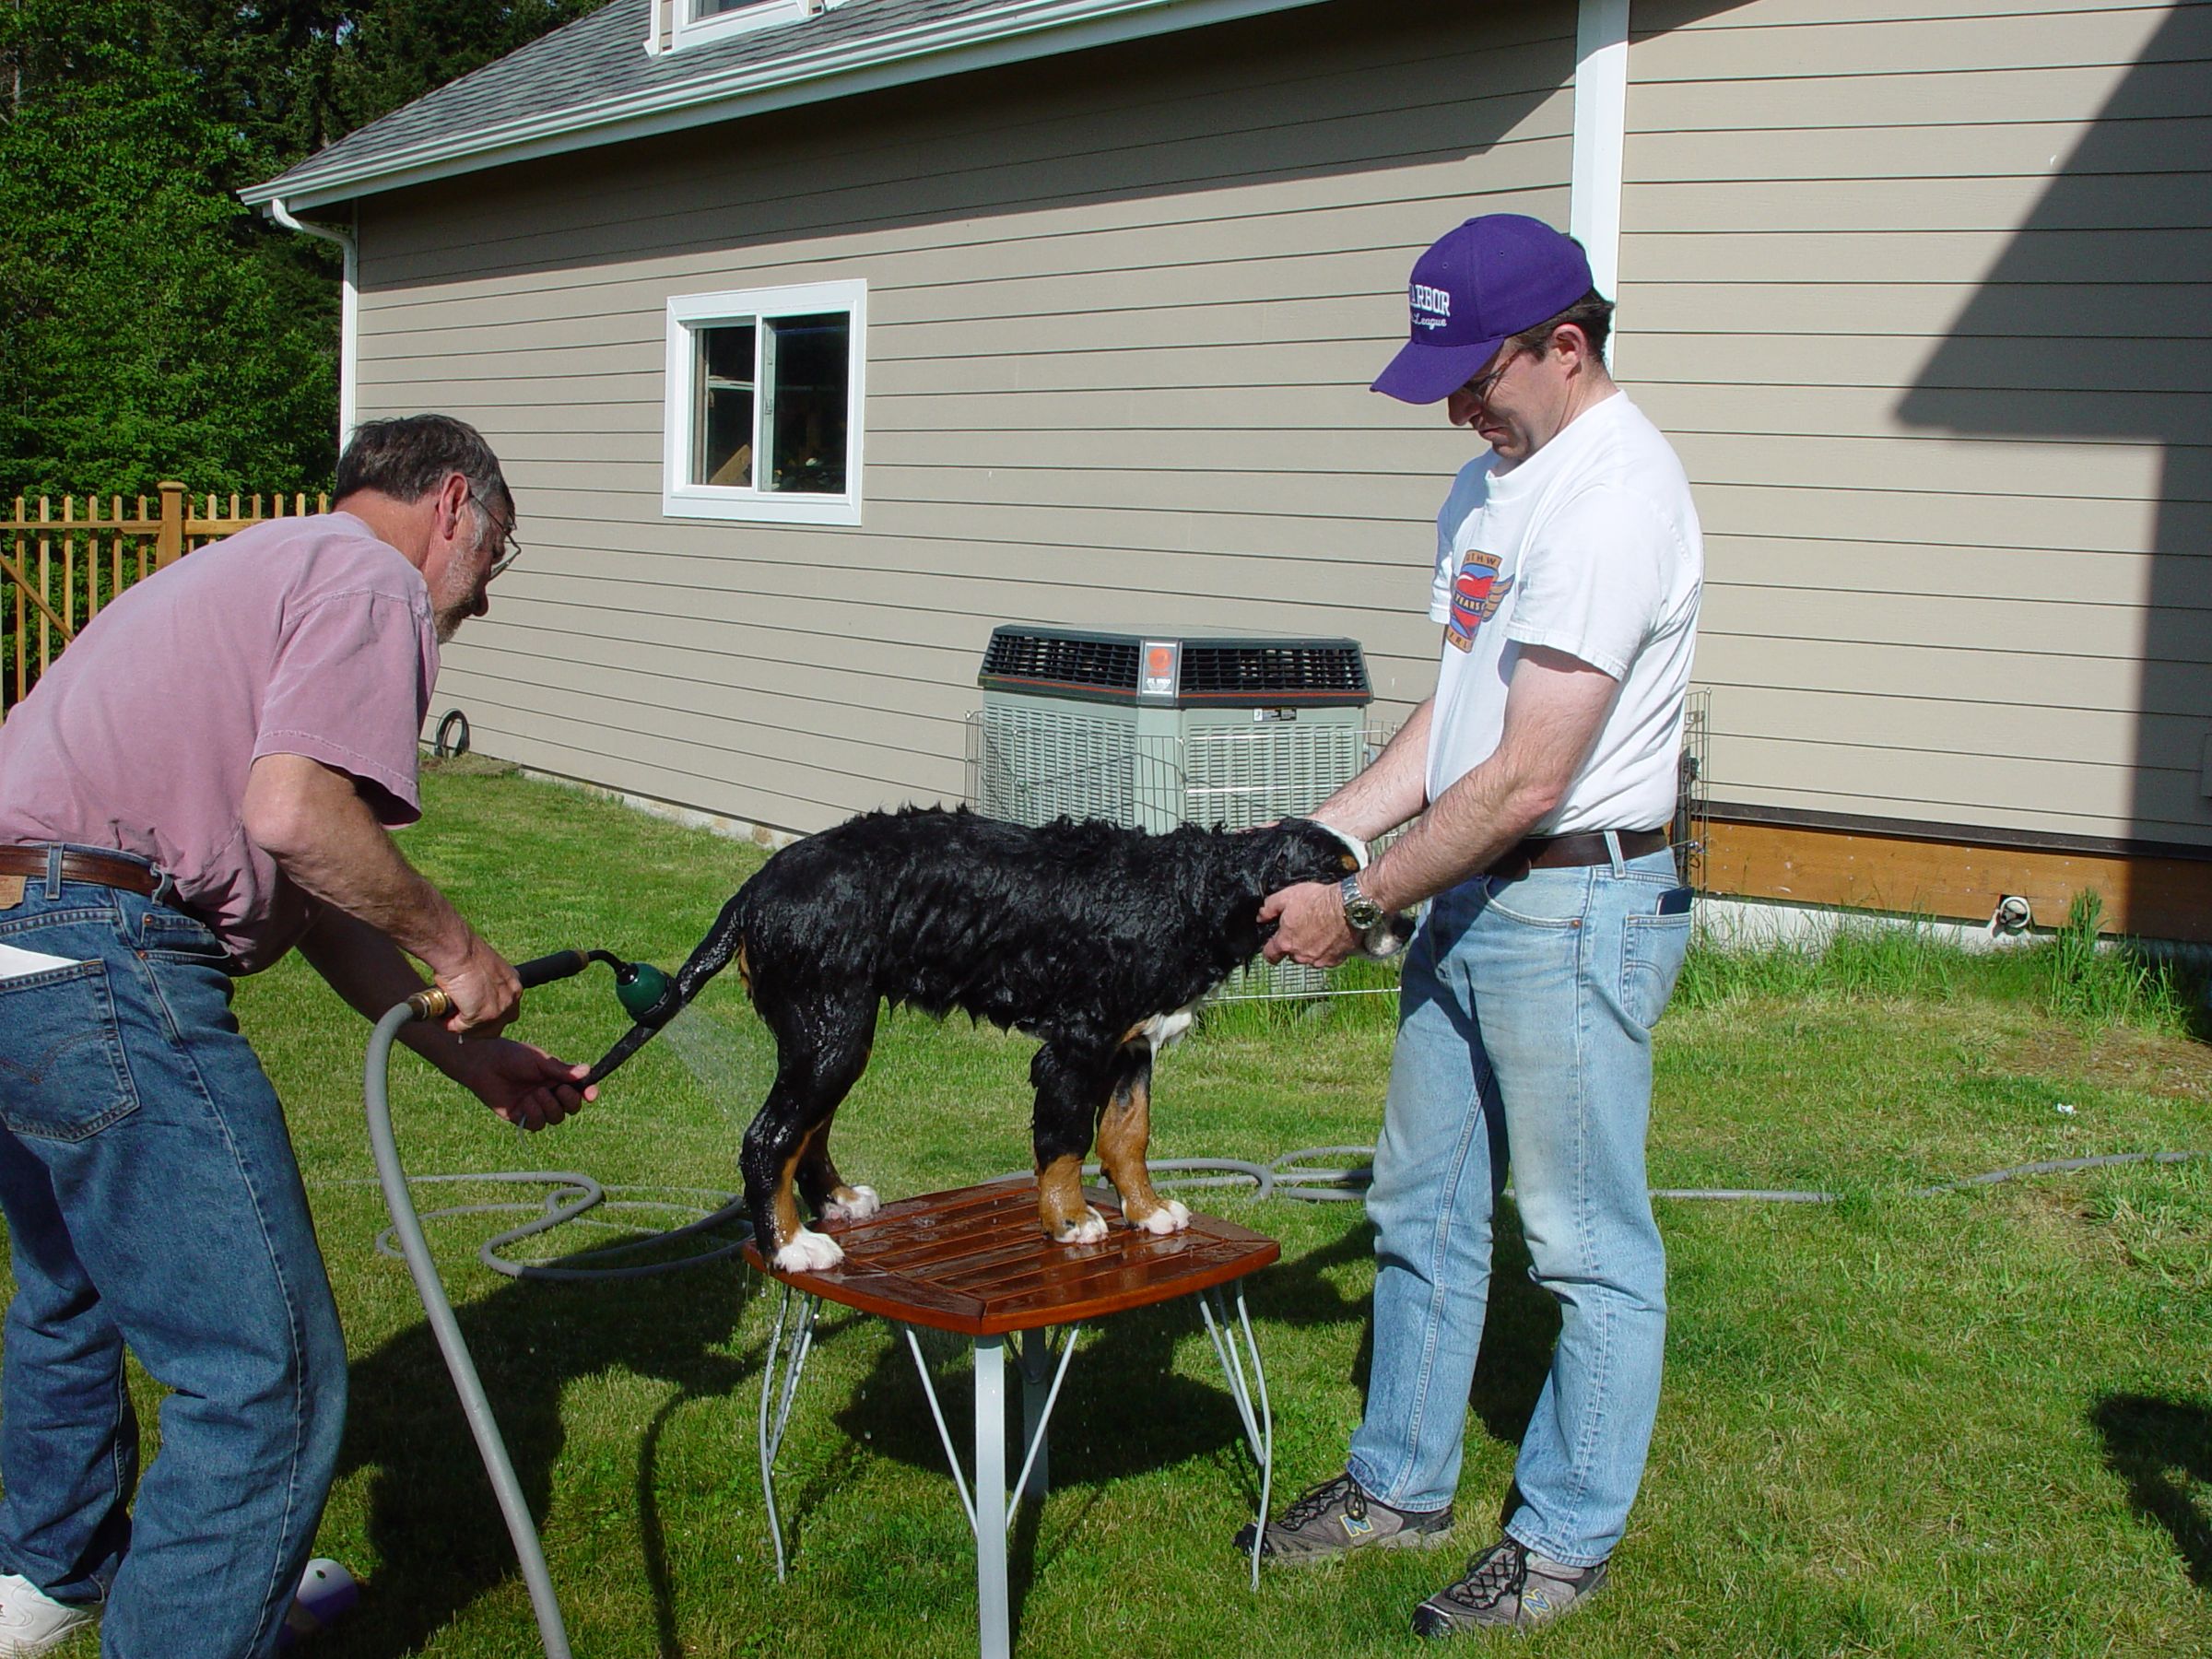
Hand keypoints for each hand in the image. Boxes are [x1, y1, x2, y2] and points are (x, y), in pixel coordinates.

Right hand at [432, 931, 522, 1036]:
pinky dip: (450, 1024)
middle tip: (460, 1022)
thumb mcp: (482, 970)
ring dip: (463, 1028)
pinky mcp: (483, 1015)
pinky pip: (462, 1028)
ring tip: (448, 1019)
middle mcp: (511, 997)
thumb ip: (482, 986)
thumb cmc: (464, 953)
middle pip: (497, 1025)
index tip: (472, 1015)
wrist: (458, 949)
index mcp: (513, 984)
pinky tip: (442, 1017)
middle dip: (478, 1027)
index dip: (487, 1016)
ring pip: (481, 1031)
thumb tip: (469, 998)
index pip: (506, 1011)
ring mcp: (499, 1008)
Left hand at [452, 1037, 596, 1131]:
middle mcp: (549, 1094)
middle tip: (559, 1089)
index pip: (579, 1090)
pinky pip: (537, 1124)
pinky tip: (525, 1101)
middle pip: (571, 1108)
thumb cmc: (512, 1056)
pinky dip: (534, 1114)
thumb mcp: (540, 1061)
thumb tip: (587, 1071)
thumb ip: (562, 1070)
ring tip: (535, 1093)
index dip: (588, 1094)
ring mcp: (535, 1107)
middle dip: (569, 1101)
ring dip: (549, 1106)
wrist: (484, 1064)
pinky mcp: (520, 1117)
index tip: (591, 1094)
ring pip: (555, 1118)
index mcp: (557, 1078)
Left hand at [1260, 880, 1358, 968]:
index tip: (1274, 944)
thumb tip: (1261, 916)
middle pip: (1292, 955)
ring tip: (1319, 930)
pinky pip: (1327, 958)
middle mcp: (1301, 956)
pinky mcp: (1336, 959)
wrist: (1349, 906)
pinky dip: (1327, 950)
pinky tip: (1331, 936)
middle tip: (1302, 928)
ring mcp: (1319, 960)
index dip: (1270, 950)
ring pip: (1309, 957)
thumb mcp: (1287, 896)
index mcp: (1286, 943)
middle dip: (1294, 945)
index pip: (1270, 955)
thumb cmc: (1319, 900)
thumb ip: (1270, 908)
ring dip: (1311, 948)